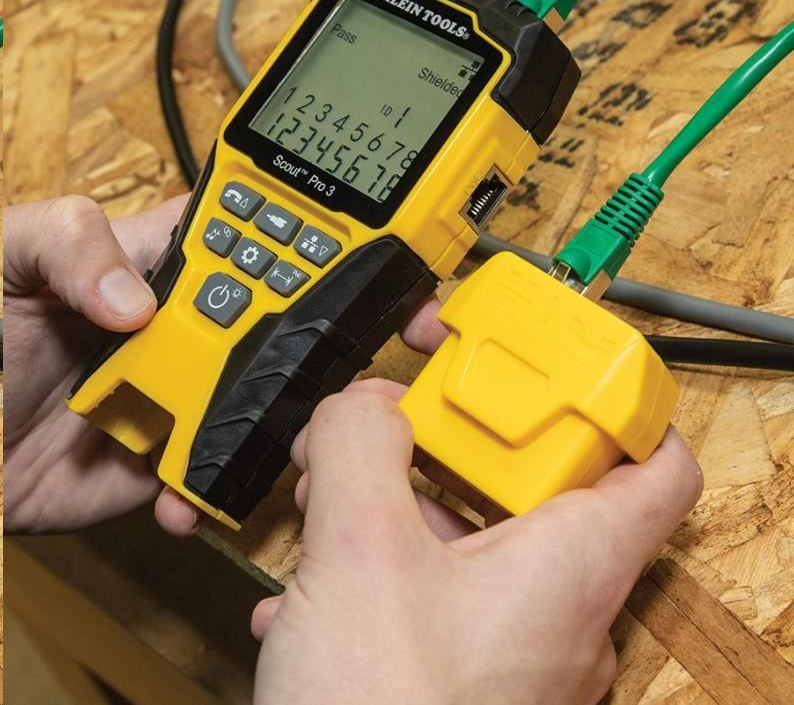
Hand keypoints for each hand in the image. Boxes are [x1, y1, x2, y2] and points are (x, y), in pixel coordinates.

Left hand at [2, 195, 447, 536]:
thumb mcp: (5, 257)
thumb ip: (70, 243)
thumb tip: (140, 303)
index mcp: (159, 261)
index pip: (253, 232)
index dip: (311, 232)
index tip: (365, 249)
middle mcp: (185, 324)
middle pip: (277, 319)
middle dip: (326, 333)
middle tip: (358, 358)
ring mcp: (181, 392)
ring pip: (261, 396)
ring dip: (287, 414)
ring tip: (290, 434)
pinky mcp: (165, 458)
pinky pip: (211, 470)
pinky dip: (217, 487)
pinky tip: (186, 497)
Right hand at [250, 312, 701, 704]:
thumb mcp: (360, 549)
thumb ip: (362, 445)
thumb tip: (366, 405)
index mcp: (574, 565)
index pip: (657, 464)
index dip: (621, 404)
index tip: (562, 366)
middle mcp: (560, 610)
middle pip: (534, 487)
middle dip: (450, 449)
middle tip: (392, 431)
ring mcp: (514, 650)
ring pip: (472, 541)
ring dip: (401, 509)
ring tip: (331, 507)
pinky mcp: (464, 678)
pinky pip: (435, 596)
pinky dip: (384, 571)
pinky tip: (315, 592)